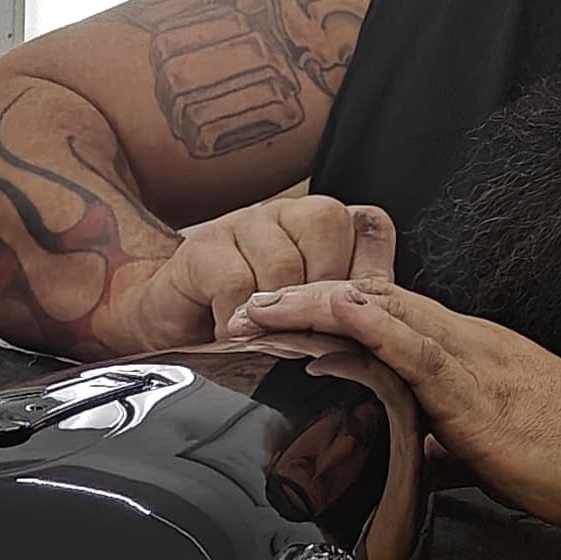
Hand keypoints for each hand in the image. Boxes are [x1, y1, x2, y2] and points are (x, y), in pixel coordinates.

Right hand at [118, 194, 397, 349]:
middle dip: (321, 294)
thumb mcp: (312, 325)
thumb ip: (350, 315)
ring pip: (283, 259)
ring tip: (265, 344)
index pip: (369, 228)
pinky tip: (232, 338)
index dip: (364, 279)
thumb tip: (387, 332)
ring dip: (276, 315)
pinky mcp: (204, 247)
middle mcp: (289, 216)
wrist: (173, 333)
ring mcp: (245, 224)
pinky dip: (238, 321)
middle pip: (328, 229)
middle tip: (307, 338)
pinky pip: (236, 281)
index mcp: (326, 230)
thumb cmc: (253, 332)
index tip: (352, 325)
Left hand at [223, 277, 560, 539]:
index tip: (267, 320)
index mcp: (460, 351)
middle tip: (238, 308)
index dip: (318, 310)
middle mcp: (461, 340)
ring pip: (381, 311)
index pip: (378, 313)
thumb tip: (398, 455)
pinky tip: (332, 316)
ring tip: (257, 309)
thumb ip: (437, 440)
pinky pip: (418, 347)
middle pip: (366, 298)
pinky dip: (370, 327)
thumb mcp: (483, 445)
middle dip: (298, 298)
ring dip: (314, 305)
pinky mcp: (480, 389)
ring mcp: (470, 358)